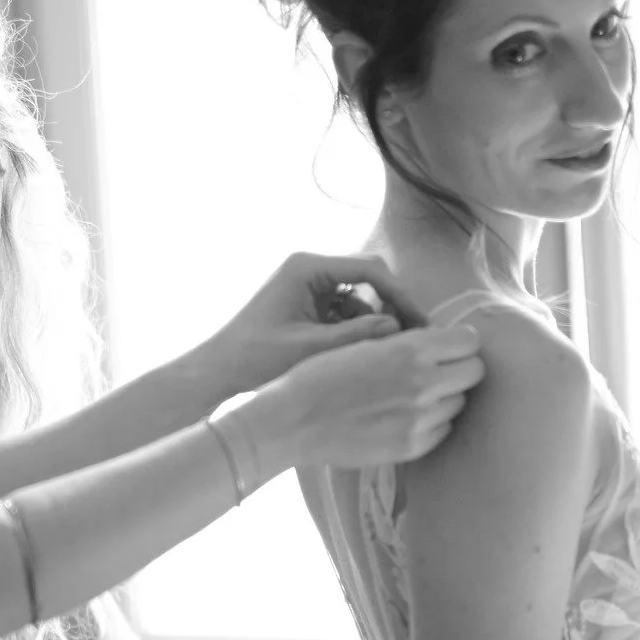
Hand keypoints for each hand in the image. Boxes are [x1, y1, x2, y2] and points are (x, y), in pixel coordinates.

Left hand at [195, 252, 421, 396]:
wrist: (219, 372)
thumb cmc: (255, 359)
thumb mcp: (310, 349)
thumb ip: (356, 336)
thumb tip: (398, 328)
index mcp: (307, 268)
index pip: (370, 270)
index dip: (400, 295)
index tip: (421, 323)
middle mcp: (309, 269)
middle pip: (368, 278)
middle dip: (391, 307)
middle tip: (413, 338)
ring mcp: (308, 286)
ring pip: (359, 297)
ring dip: (374, 322)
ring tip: (387, 353)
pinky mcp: (307, 304)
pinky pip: (344, 311)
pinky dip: (356, 330)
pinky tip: (361, 354)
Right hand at [234, 322, 484, 473]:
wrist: (293, 421)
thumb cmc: (321, 374)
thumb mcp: (364, 343)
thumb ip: (407, 341)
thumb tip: (441, 340)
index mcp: (411, 350)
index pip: (469, 341)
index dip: (459, 342)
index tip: (447, 346)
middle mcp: (424, 384)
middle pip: (475, 372)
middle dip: (460, 367)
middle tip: (438, 370)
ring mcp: (421, 419)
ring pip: (459, 402)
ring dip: (445, 396)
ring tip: (414, 395)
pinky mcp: (412, 447)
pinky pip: (443, 429)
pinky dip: (432, 422)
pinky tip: (405, 417)